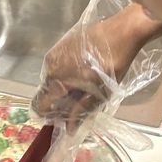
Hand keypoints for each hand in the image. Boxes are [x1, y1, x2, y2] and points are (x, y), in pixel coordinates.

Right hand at [32, 0, 161, 130]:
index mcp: (57, 80)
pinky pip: (57, 66)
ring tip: (83, 88)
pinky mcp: (61, 44)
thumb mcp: (101, 92)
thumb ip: (82, 111)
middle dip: (58, 102)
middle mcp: (50, 65)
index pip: (40, 104)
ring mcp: (54, 52)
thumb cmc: (113, 63)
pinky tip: (82, 73)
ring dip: (62, 87)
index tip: (62, 119)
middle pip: (45, 92)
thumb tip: (69, 129)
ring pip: (51, 78)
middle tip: (78, 104)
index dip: (49, 115)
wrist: (122, 31)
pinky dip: (65, 74)